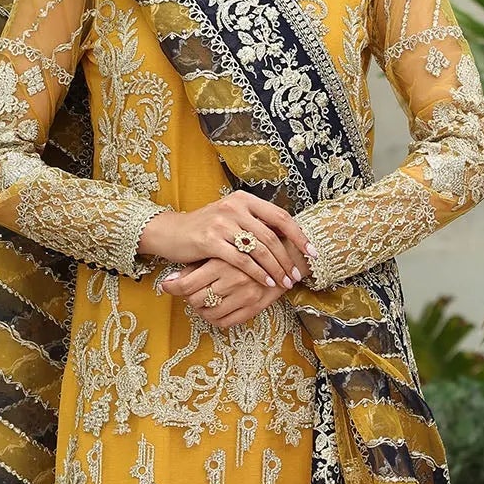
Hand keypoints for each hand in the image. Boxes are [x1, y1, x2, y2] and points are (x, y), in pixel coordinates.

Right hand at [137, 189, 315, 291]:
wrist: (171, 233)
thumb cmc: (205, 229)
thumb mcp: (231, 218)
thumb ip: (255, 223)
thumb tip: (288, 238)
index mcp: (244, 199)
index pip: (280, 216)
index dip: (299, 235)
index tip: (312, 252)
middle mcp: (234, 207)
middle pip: (271, 236)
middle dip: (288, 258)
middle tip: (298, 275)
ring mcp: (222, 223)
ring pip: (258, 249)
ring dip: (275, 268)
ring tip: (285, 282)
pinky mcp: (210, 241)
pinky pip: (241, 260)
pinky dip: (257, 273)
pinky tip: (266, 283)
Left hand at [162, 260, 288, 329]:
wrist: (285, 253)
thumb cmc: (249, 248)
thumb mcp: (222, 249)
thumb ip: (198, 264)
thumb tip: (171, 280)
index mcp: (222, 262)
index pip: (187, 284)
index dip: (172, 288)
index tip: (166, 286)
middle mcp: (233, 280)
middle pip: (195, 299)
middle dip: (188, 297)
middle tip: (188, 291)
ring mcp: (245, 296)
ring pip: (209, 313)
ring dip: (201, 309)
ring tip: (202, 300)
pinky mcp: (255, 307)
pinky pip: (226, 322)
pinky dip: (215, 318)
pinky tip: (214, 309)